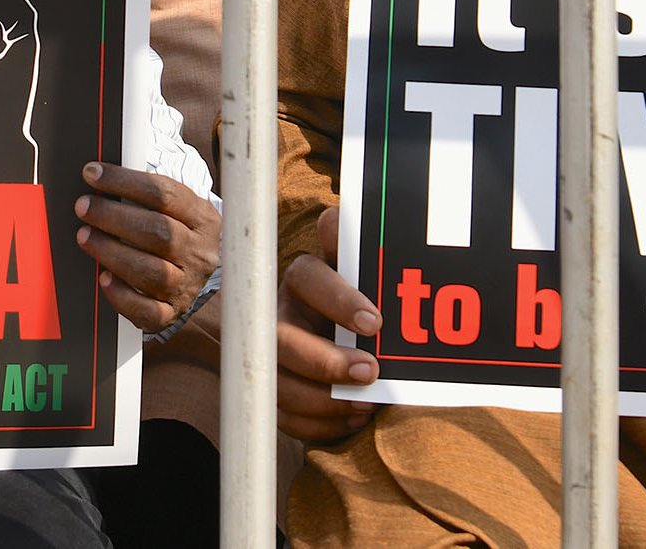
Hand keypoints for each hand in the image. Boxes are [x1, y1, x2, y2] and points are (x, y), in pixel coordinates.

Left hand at [75, 162, 220, 333]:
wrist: (195, 268)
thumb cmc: (174, 229)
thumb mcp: (175, 207)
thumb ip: (146, 192)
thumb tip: (101, 175)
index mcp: (203, 218)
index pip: (165, 194)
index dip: (125, 182)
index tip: (93, 174)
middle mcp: (200, 252)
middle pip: (160, 232)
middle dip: (115, 217)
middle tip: (84, 207)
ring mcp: (188, 285)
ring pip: (153, 272)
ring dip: (112, 252)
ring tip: (85, 236)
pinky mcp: (172, 313)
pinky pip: (149, 312)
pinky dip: (123, 296)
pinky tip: (103, 279)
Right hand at [278, 205, 383, 442]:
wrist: (350, 342)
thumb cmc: (360, 299)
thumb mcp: (361, 271)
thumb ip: (355, 247)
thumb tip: (337, 221)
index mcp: (302, 279)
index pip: (308, 277)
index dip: (338, 298)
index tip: (375, 322)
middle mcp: (278, 314)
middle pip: (283, 340)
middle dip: (326, 361)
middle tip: (371, 373)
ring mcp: (270, 355)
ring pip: (279, 383)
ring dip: (324, 400)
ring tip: (365, 405)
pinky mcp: (273, 392)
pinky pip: (284, 416)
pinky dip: (320, 424)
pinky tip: (352, 419)